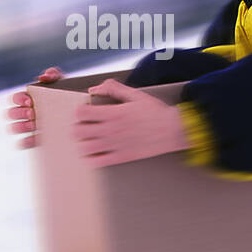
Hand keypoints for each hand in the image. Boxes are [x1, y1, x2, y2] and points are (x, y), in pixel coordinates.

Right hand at [6, 66, 62, 148]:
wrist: (81, 114)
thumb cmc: (68, 96)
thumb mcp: (63, 83)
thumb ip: (53, 75)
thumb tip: (43, 77)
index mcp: (29, 98)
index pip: (16, 98)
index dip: (19, 99)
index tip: (30, 101)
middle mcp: (25, 112)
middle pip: (11, 113)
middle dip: (19, 113)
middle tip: (32, 113)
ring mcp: (29, 127)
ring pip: (14, 127)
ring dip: (20, 126)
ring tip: (34, 126)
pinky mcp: (35, 140)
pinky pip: (23, 142)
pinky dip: (25, 141)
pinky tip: (36, 138)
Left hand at [73, 78, 189, 167]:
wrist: (173, 130)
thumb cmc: (156, 112)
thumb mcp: (135, 94)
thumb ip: (113, 88)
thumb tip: (95, 89)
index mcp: (113, 113)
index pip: (81, 113)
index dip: (80, 110)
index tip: (87, 110)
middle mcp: (111, 130)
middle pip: (78, 132)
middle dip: (78, 126)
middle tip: (86, 124)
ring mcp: (115, 146)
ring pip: (84, 148)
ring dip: (83, 142)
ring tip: (90, 138)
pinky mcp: (121, 158)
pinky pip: (97, 162)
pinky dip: (92, 158)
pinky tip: (97, 152)